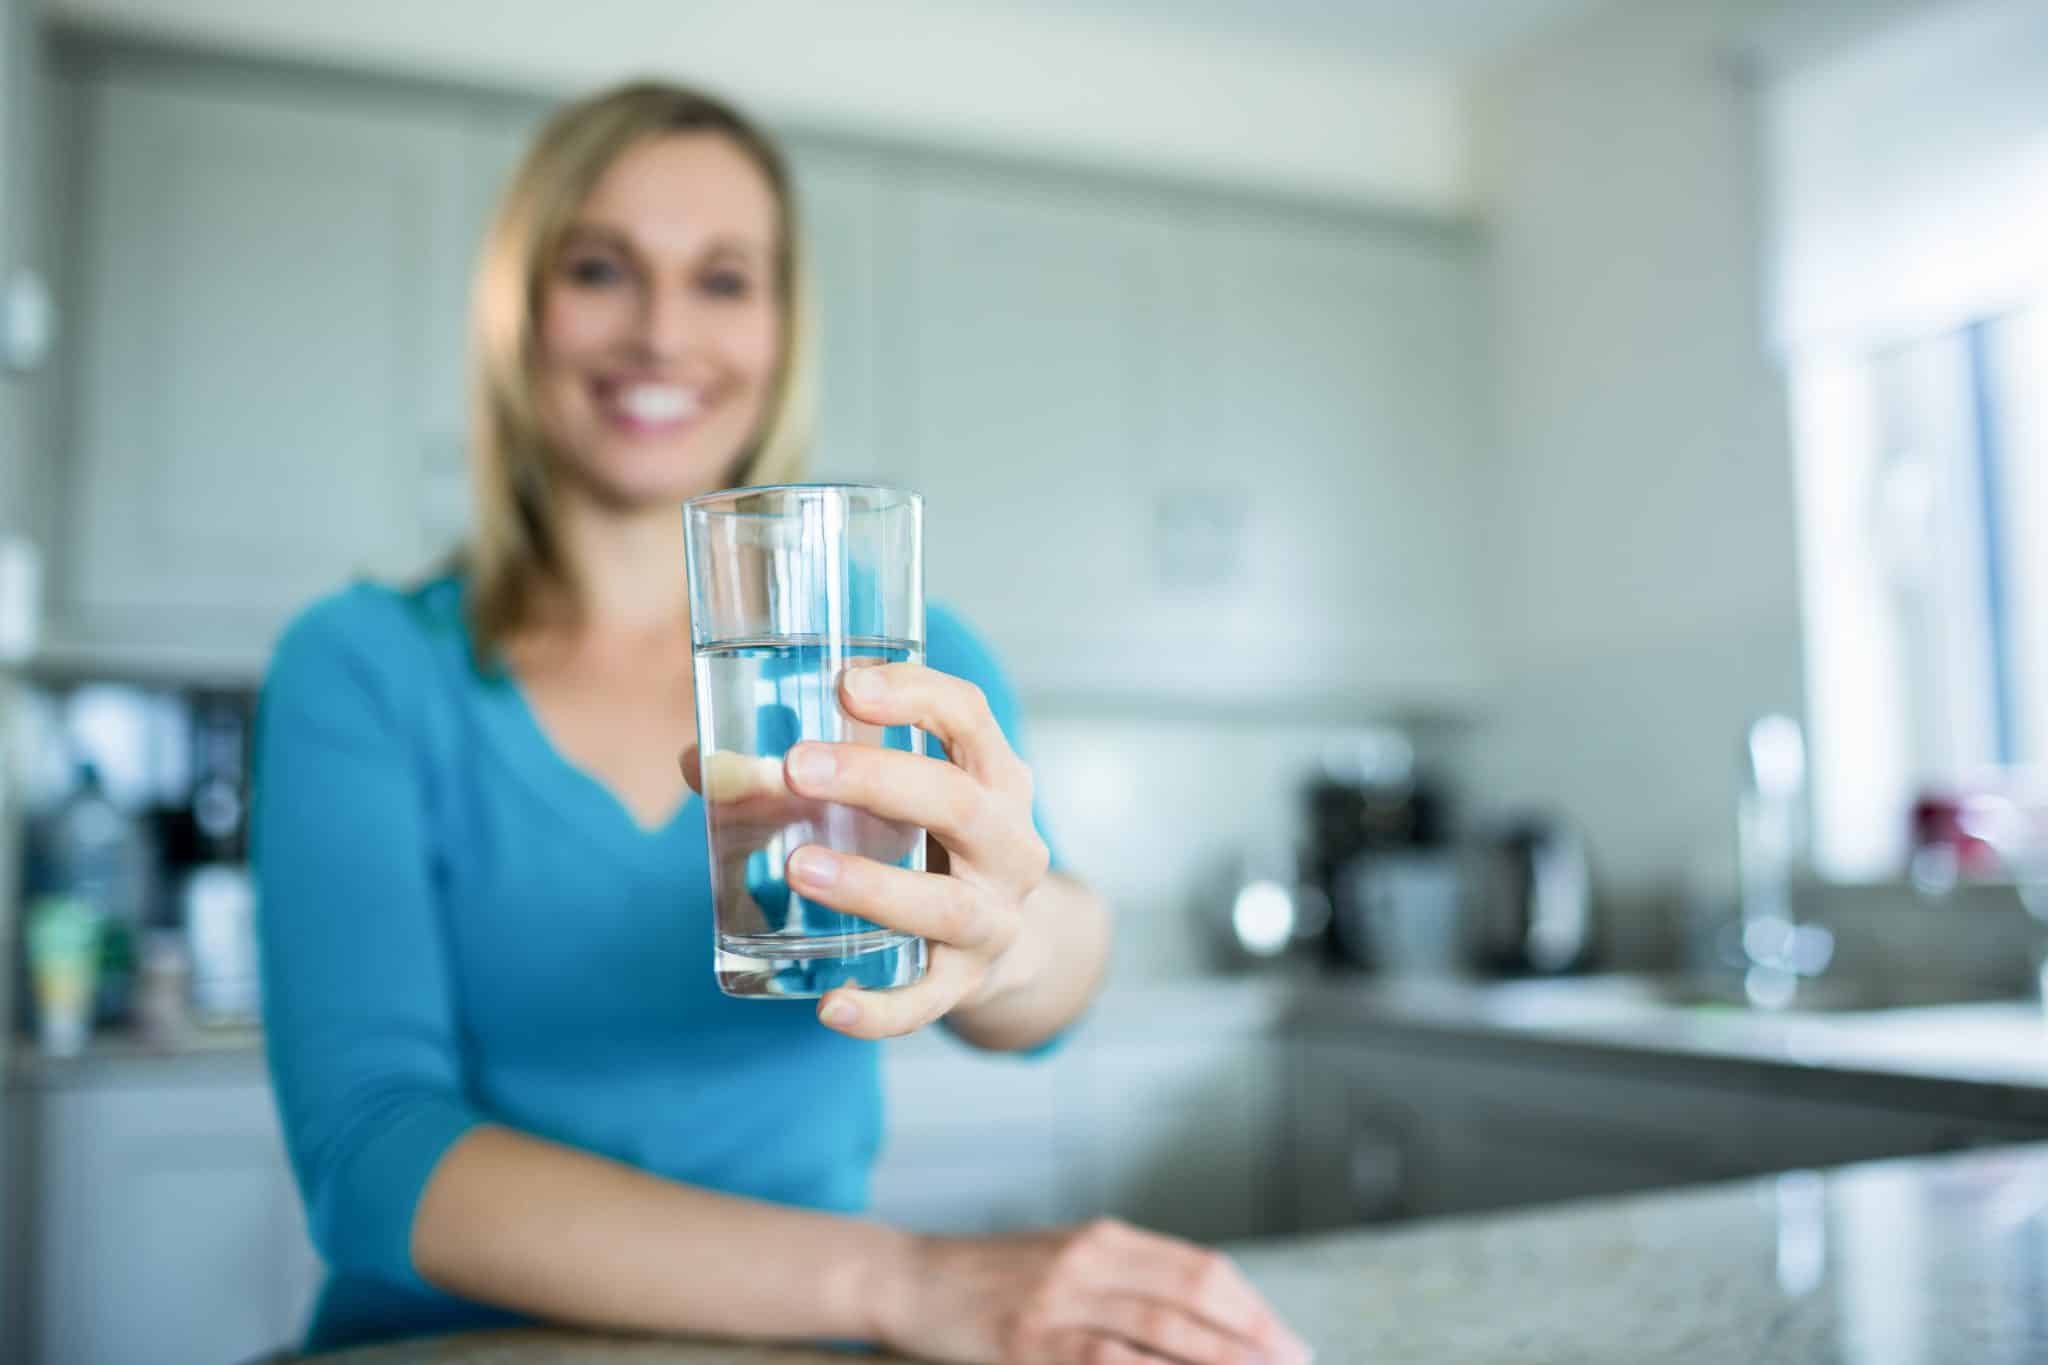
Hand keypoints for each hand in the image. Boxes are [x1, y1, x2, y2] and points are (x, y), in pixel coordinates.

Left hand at [681, 662, 1050, 1037]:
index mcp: (994, 776)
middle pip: (959, 802)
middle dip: (877, 781)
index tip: (846, 685)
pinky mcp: (967, 982)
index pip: (970, 717)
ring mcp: (994, 918)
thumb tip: (702, 765)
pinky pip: (928, 1001)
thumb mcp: (894, 797)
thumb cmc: (927, 840)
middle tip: (796, 767)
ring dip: (872, 886)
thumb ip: (800, 776)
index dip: (915, 694)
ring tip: (800, 867)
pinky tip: (831, 1007)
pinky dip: (882, 1011)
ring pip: (945, 905)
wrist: (998, 937)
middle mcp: (1009, 844)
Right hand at [875, 1219, 1312, 1364]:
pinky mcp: (1028, 1342)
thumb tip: (1205, 1320)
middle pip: (1194, 1297)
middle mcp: (1089, 1260)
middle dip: (1253, 1338)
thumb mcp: (1064, 1260)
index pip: (1201, 1270)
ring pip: (1161, 1333)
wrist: (909, 1276)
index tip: (1289, 1343)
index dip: (1253, 1308)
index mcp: (1105, 1236)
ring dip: (1220, 1362)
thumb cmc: (992, 1278)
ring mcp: (1058, 1301)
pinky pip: (1107, 1362)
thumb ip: (1126, 1281)